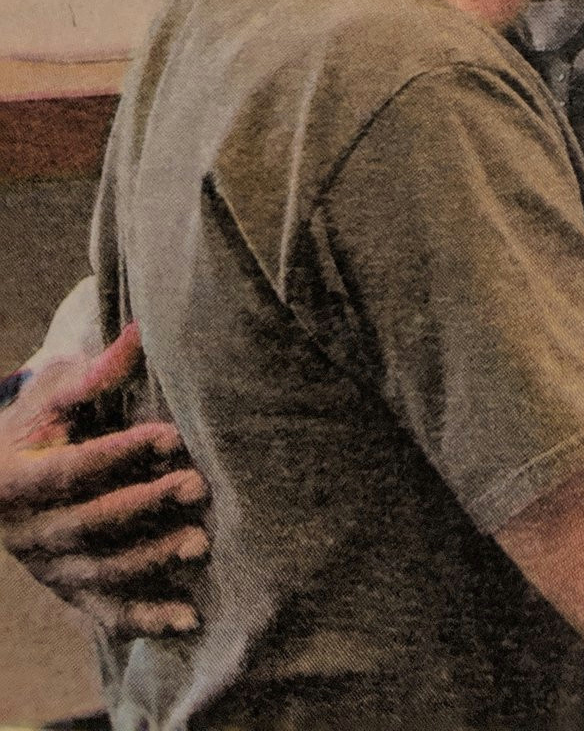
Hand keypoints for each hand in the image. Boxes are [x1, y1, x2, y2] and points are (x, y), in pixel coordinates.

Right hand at [0, 323, 207, 636]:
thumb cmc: (38, 428)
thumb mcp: (56, 398)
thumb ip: (97, 374)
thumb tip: (143, 329)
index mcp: (11, 480)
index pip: (68, 470)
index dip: (118, 453)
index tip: (170, 435)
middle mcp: (23, 533)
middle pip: (86, 525)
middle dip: (144, 505)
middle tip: (198, 484)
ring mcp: (45, 568)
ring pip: (98, 573)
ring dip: (151, 561)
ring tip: (201, 545)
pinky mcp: (68, 591)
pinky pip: (104, 613)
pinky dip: (145, 619)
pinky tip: (189, 619)